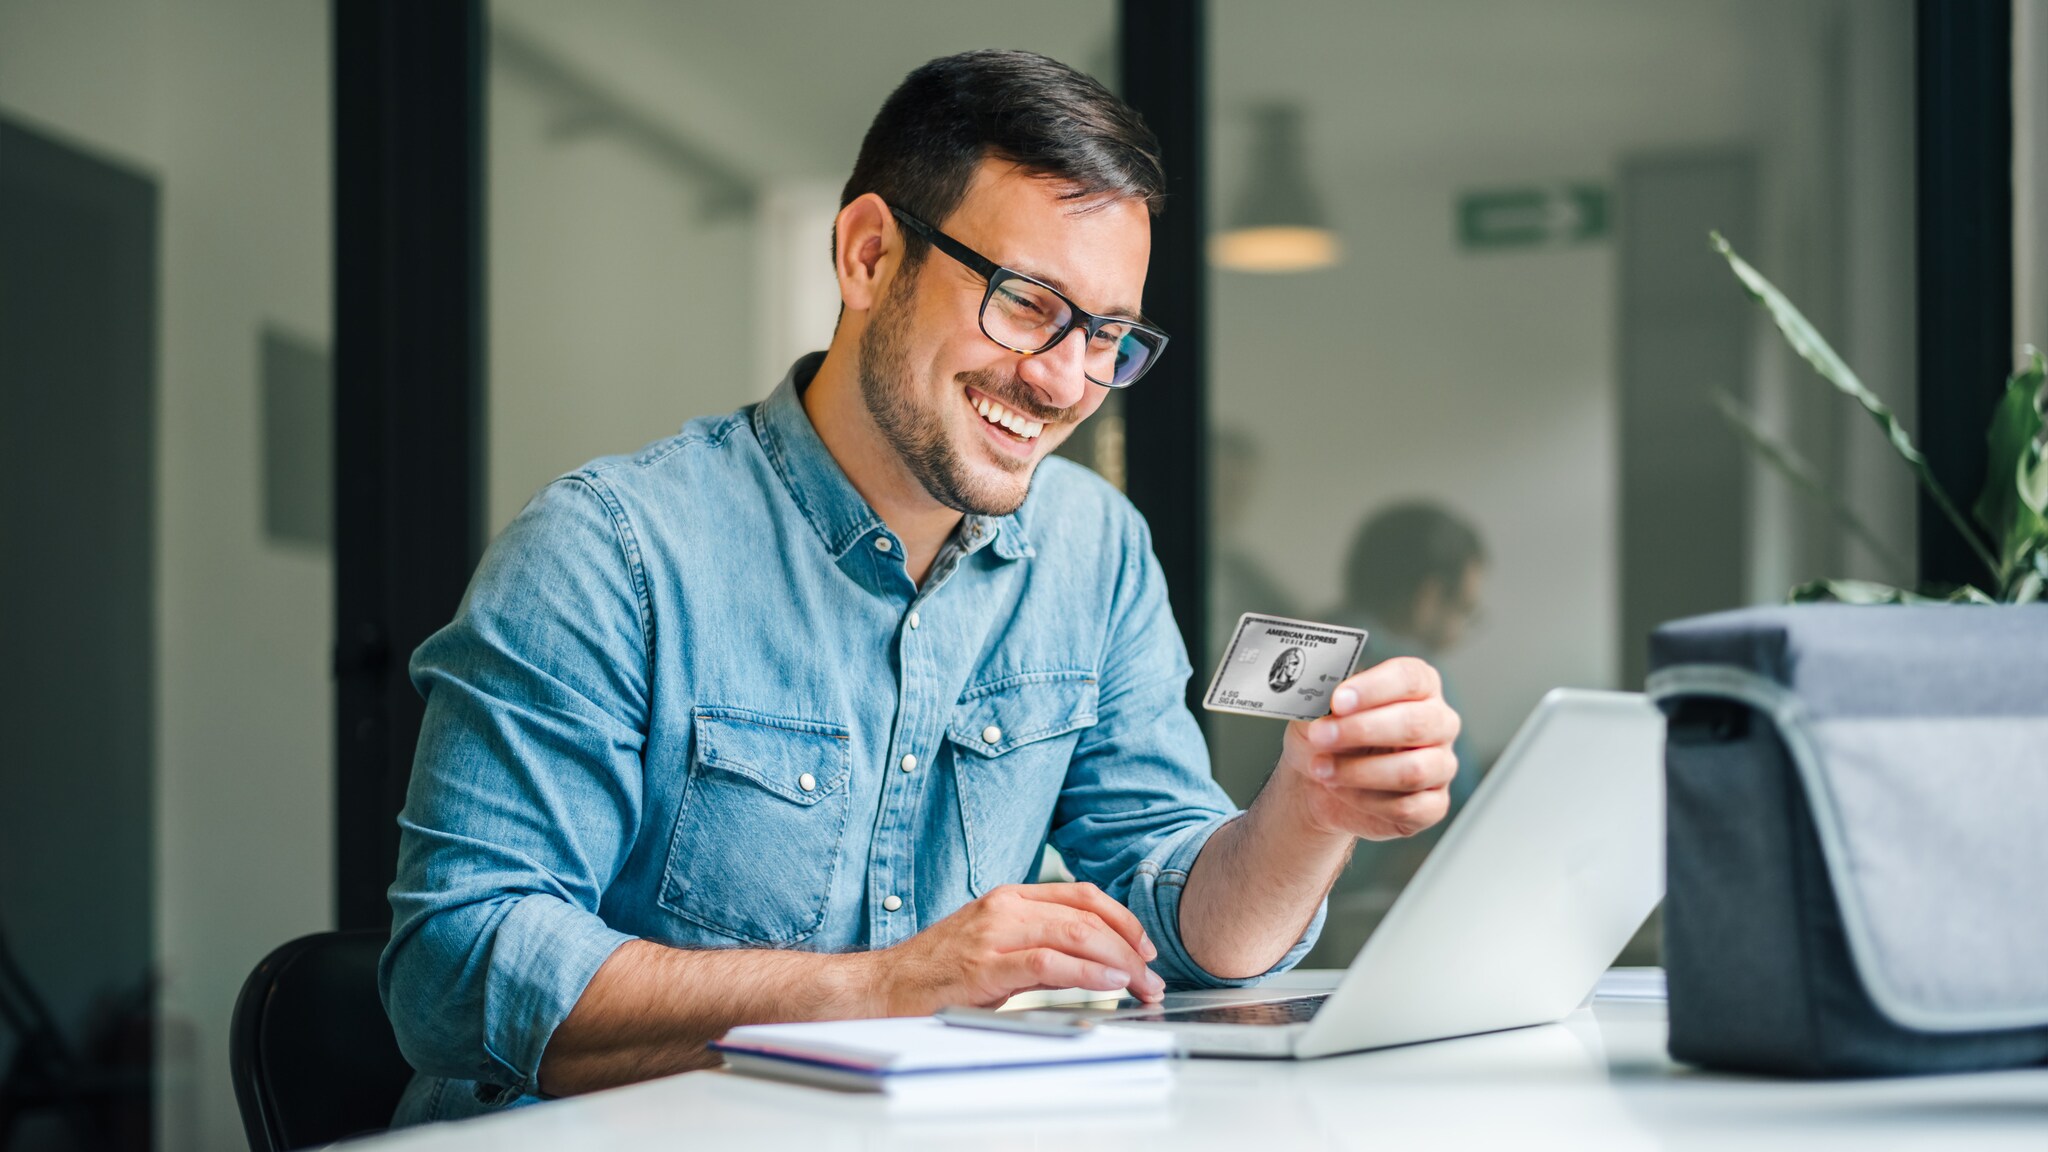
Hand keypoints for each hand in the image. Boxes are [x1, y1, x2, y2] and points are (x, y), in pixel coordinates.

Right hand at [865, 883, 1165, 1014]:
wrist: (881, 988)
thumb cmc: (936, 972)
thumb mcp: (994, 945)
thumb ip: (1039, 945)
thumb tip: (1091, 960)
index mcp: (1009, 897)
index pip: (1081, 894)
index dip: (1122, 918)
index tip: (1144, 947)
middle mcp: (1004, 907)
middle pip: (1087, 914)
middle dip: (1130, 946)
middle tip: (1152, 977)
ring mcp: (993, 934)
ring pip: (1076, 933)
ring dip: (1119, 961)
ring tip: (1140, 984)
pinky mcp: (985, 966)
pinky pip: (1049, 962)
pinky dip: (1088, 971)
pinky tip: (1109, 982)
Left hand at [1277, 656, 1460, 841]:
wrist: (1317, 781)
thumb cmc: (1327, 736)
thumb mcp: (1318, 710)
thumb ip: (1325, 698)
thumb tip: (1323, 697)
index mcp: (1419, 686)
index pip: (1410, 677)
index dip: (1374, 688)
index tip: (1338, 700)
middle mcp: (1439, 722)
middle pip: (1416, 723)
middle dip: (1362, 730)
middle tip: (1321, 735)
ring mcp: (1441, 765)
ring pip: (1413, 770)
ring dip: (1359, 771)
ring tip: (1321, 768)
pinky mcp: (1433, 805)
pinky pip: (1407, 807)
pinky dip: (1365, 800)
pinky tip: (1339, 790)